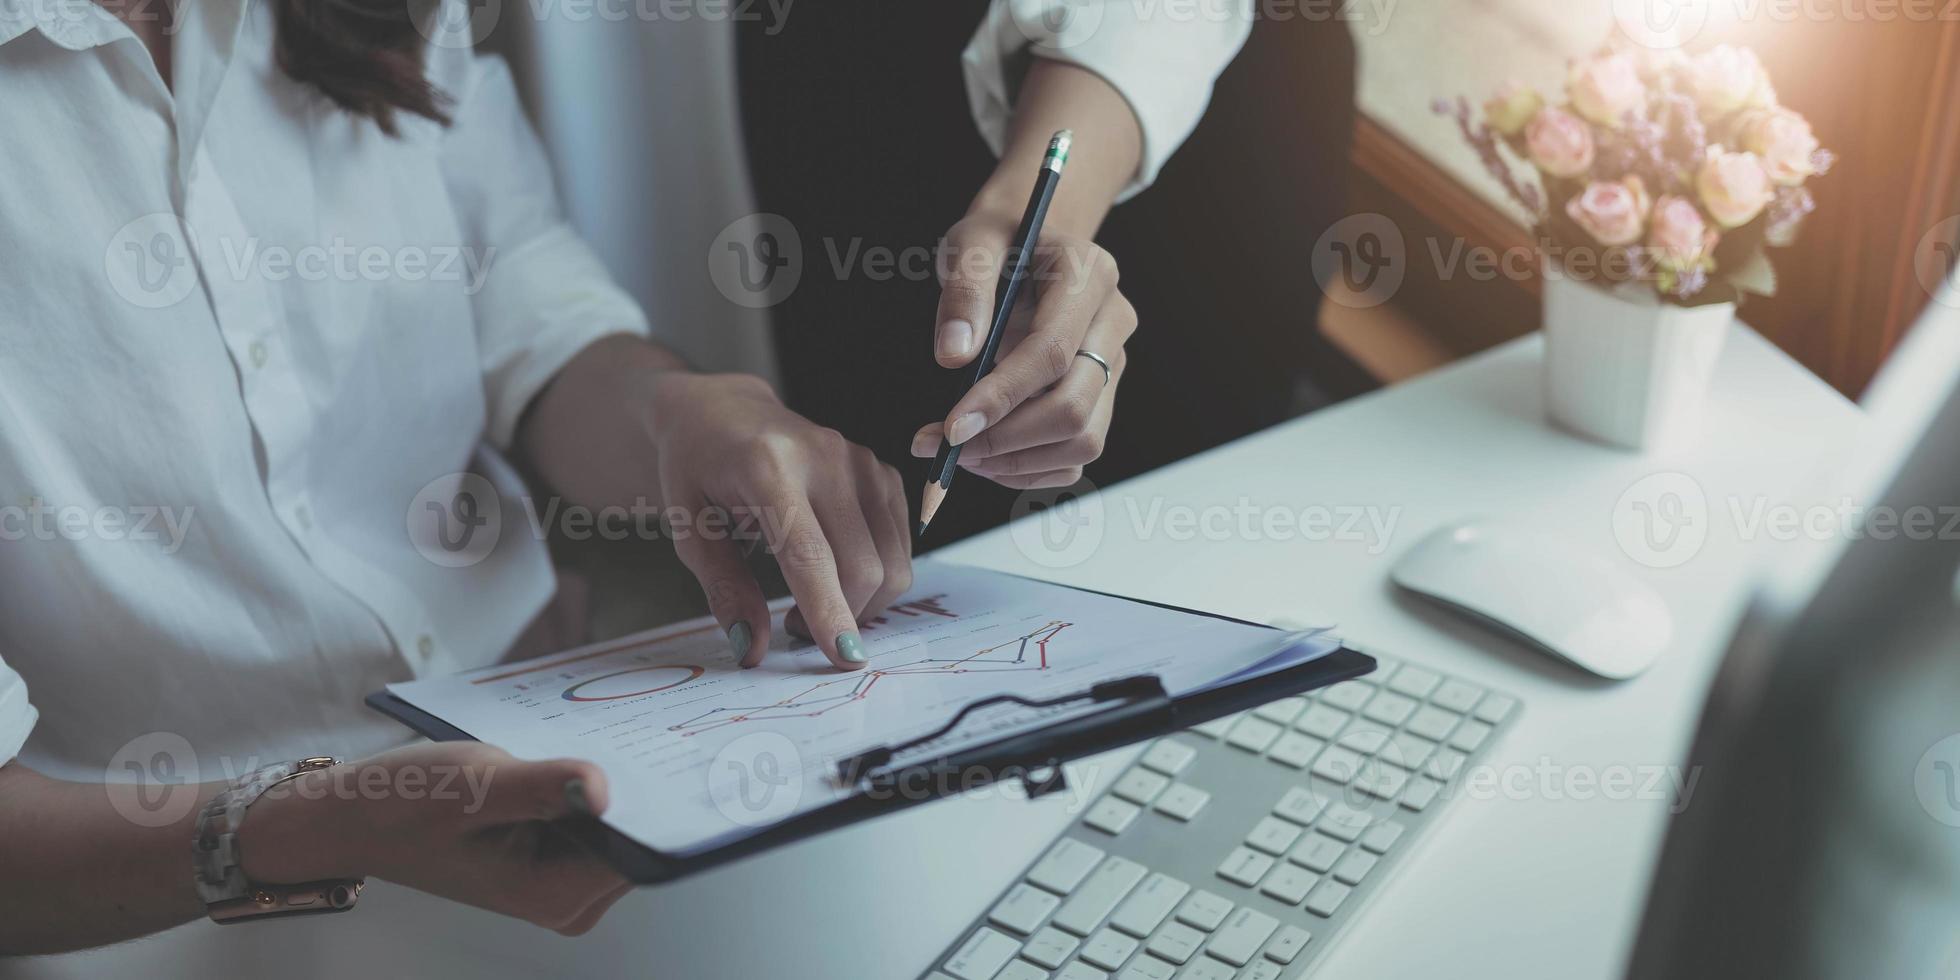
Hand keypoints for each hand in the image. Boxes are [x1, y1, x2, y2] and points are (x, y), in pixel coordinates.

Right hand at [237, 743, 628, 935]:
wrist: (353, 815)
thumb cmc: (402, 805)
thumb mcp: (475, 786)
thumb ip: (541, 788)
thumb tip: (603, 790)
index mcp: (555, 896)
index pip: (641, 851)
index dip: (656, 802)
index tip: (666, 752)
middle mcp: (567, 899)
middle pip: (635, 836)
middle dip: (630, 786)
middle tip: (626, 729)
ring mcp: (561, 879)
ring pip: (615, 821)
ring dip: (604, 780)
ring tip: (579, 738)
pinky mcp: (551, 855)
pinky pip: (589, 815)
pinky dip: (579, 784)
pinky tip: (561, 754)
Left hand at [649, 372, 911, 668]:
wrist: (724, 412)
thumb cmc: (698, 468)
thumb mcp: (688, 529)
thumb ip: (723, 589)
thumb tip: (752, 648)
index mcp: (768, 467)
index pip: (811, 555)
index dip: (831, 612)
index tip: (844, 660)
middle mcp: (826, 458)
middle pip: (863, 566)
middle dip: (841, 617)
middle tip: (795, 628)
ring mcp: (861, 461)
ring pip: (891, 561)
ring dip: (861, 602)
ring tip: (814, 601)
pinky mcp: (882, 471)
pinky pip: (899, 545)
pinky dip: (876, 575)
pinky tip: (837, 572)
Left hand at [911, 205, 1135, 488]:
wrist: (1029, 246)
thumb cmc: (999, 242)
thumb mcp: (972, 244)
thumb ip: (964, 291)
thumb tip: (954, 356)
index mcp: (1090, 276)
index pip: (1051, 353)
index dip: (1000, 397)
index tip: (951, 428)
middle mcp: (1113, 324)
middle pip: (1074, 408)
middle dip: (1005, 439)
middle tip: (946, 447)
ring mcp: (1113, 365)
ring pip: (1083, 441)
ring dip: (1016, 461)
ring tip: (960, 453)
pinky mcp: (1104, 397)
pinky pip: (1075, 455)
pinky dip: (1029, 469)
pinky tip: (986, 455)